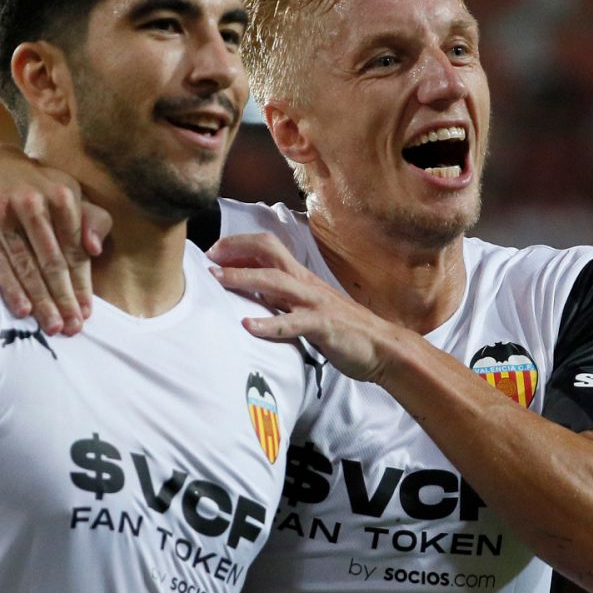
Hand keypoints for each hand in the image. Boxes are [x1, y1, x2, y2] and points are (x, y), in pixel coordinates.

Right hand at [0, 144, 110, 335]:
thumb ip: (92, 219)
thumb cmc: (37, 188)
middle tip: (73, 327)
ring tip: (53, 326)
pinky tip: (23, 310)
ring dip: (41, 300)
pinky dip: (11, 288)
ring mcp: (4, 212)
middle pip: (53, 260)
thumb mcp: (69, 192)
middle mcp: (33, 202)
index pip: (75, 248)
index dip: (82, 283)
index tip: (88, 311)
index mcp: (61, 195)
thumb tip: (93, 249)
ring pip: (27, 265)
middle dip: (64, 297)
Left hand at [208, 232, 395, 383]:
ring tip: (217, 280)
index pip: (268, 247)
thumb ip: (284, 299)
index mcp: (302, 278)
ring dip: (244, 278)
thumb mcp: (308, 307)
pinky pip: (293, 323)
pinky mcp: (324, 326)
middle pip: (269, 252)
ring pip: (276, 281)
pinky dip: (268, 324)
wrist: (383, 348)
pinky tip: (247, 326)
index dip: (239, 244)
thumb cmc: (344, 329)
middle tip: (209, 258)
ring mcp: (315, 303)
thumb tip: (253, 294)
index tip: (214, 251)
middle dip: (236, 250)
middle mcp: (306, 284)